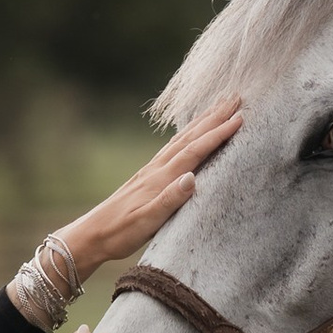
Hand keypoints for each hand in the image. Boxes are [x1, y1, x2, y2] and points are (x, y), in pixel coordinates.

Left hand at [61, 102, 243, 277]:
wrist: (93, 234)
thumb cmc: (120, 232)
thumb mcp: (146, 222)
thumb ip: (169, 200)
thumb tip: (191, 178)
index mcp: (160, 179)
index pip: (194, 151)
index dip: (217, 134)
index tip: (239, 118)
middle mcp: (157, 169)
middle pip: (190, 137)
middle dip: (214, 117)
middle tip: (235, 98)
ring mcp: (152, 170)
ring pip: (182, 139)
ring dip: (202, 121)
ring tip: (219, 106)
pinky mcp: (148, 175)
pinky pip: (173, 147)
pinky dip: (187, 134)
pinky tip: (190, 131)